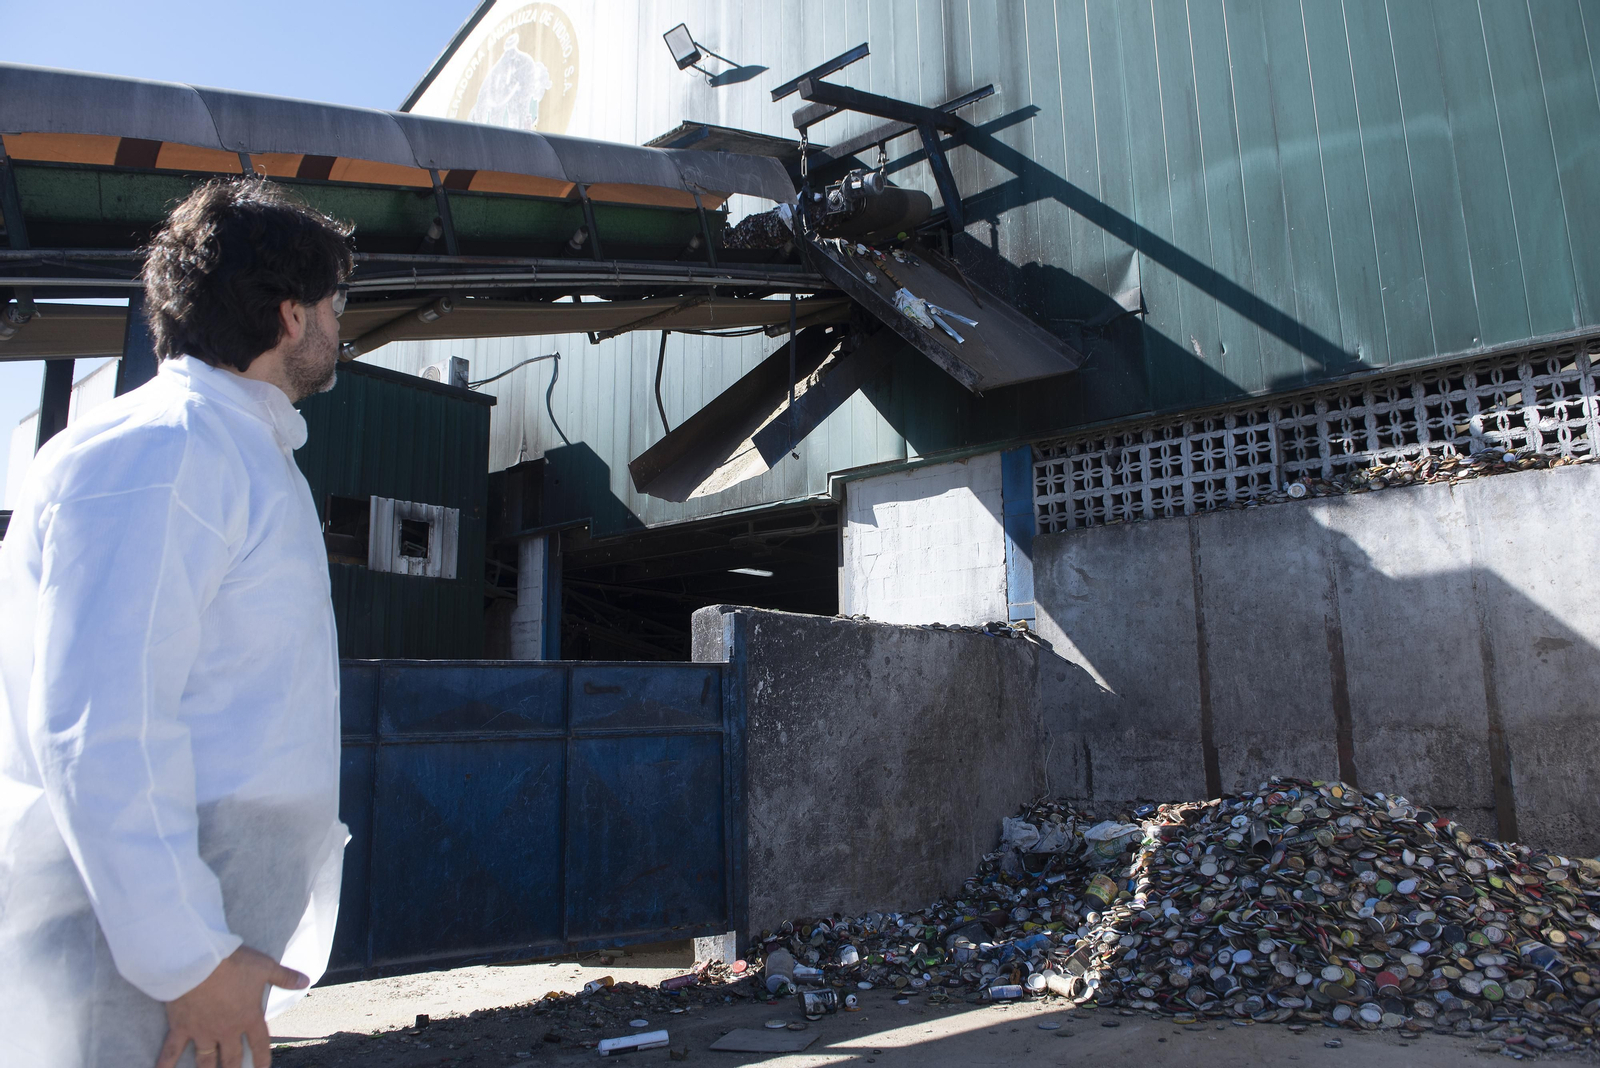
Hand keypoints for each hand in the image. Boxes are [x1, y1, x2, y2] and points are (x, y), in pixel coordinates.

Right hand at [156, 946, 307, 1067]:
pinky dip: (165, 1064)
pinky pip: (171, 1050)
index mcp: (248, 1017)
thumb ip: (285, 977)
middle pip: (231, 1058)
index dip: (262, 1060)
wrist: (197, 961)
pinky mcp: (181, 1027)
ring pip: (205, 1059)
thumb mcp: (265, 967)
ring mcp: (202, 1031)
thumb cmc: (234, 963)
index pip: (259, 1044)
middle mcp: (226, 1030)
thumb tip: (306, 981)